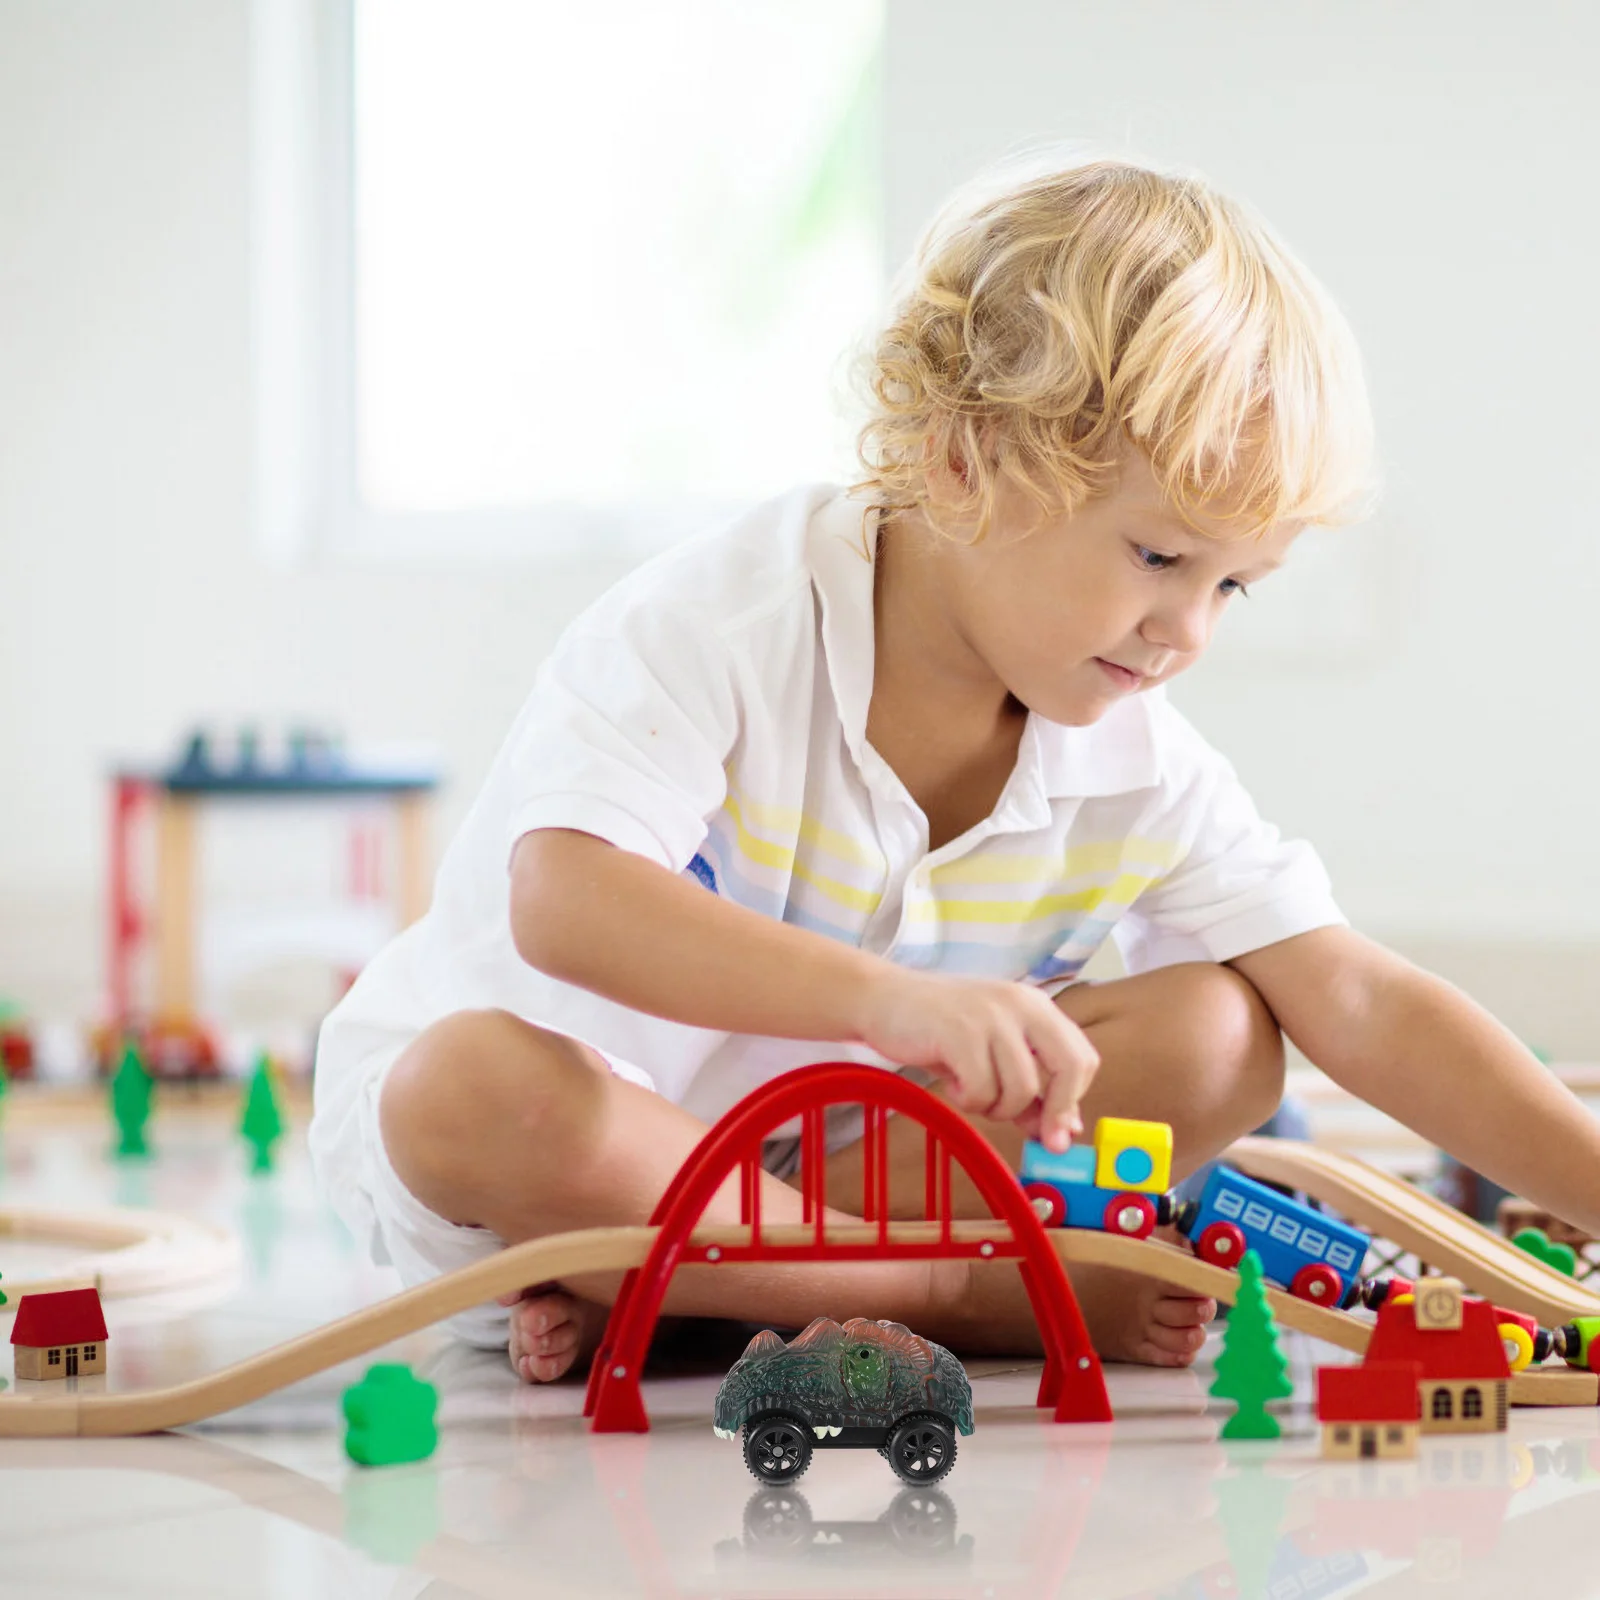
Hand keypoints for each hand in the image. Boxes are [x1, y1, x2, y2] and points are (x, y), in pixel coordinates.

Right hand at [855, 970, 1099, 1151]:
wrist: (884, 999)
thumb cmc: (941, 1030)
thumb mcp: (994, 1055)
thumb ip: (1031, 1089)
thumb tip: (1065, 1133)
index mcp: (1037, 1007)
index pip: (1083, 1057)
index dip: (1073, 1099)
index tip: (1054, 1128)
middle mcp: (1022, 1005)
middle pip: (1071, 1066)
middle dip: (1056, 1109)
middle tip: (1032, 1131)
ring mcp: (992, 1016)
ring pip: (1022, 1089)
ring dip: (996, 1107)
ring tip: (970, 1091)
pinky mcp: (961, 1032)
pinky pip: (982, 1090)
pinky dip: (968, 1100)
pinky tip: (952, 1082)